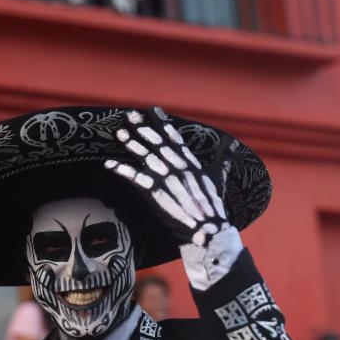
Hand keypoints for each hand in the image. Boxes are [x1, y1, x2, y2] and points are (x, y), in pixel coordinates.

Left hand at [107, 107, 230, 246]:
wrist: (206, 229)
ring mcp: (164, 177)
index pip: (173, 137)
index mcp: (190, 161)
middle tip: (129, 115)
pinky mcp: (153, 190)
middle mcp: (176, 165)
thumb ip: (222, 158)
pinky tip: (108, 163)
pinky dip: (120, 169)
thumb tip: (231, 142)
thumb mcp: (218, 177)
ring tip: (119, 133)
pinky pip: (133, 177)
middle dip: (142, 127)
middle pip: (156, 142)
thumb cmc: (213, 206)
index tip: (152, 110)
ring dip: (131, 143)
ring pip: (144, 155)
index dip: (162, 123)